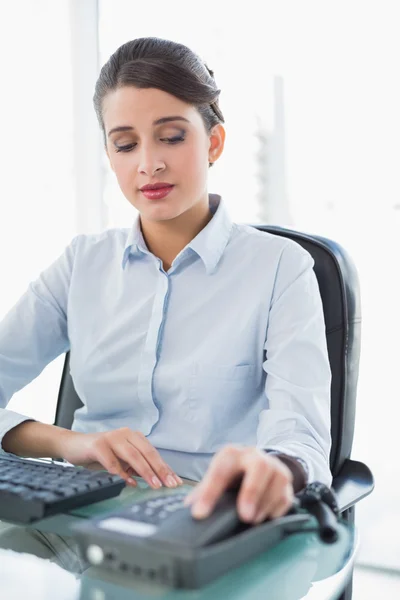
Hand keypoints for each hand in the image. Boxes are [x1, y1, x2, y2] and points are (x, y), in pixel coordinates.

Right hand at [61, 427, 182, 489]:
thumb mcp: (121, 461)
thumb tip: (156, 480)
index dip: (165, 467)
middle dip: (159, 470)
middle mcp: (125, 434)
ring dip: (144, 471)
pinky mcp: (98, 444)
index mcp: (134, 437)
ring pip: (132, 455)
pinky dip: (121, 472)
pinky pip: (112, 460)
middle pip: (146, 453)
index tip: (175, 482)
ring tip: (154, 484)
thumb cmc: (99, 455)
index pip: (153, 453)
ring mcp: (111, 438)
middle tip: (168, 485)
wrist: (73, 446)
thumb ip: (136, 467)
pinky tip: (128, 481)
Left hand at [183, 446, 293, 523]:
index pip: (219, 471)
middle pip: (260, 466)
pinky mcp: (286, 481)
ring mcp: (274, 466)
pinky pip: (286, 496)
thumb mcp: (216, 475)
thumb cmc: (232, 473)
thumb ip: (202, 491)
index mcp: (231, 454)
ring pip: (277, 481)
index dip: (209, 493)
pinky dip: (276, 510)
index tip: (199, 514)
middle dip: (252, 491)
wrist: (258, 463)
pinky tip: (266, 517)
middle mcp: (254, 456)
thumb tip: (188, 508)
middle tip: (244, 516)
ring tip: (252, 521)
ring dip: (265, 504)